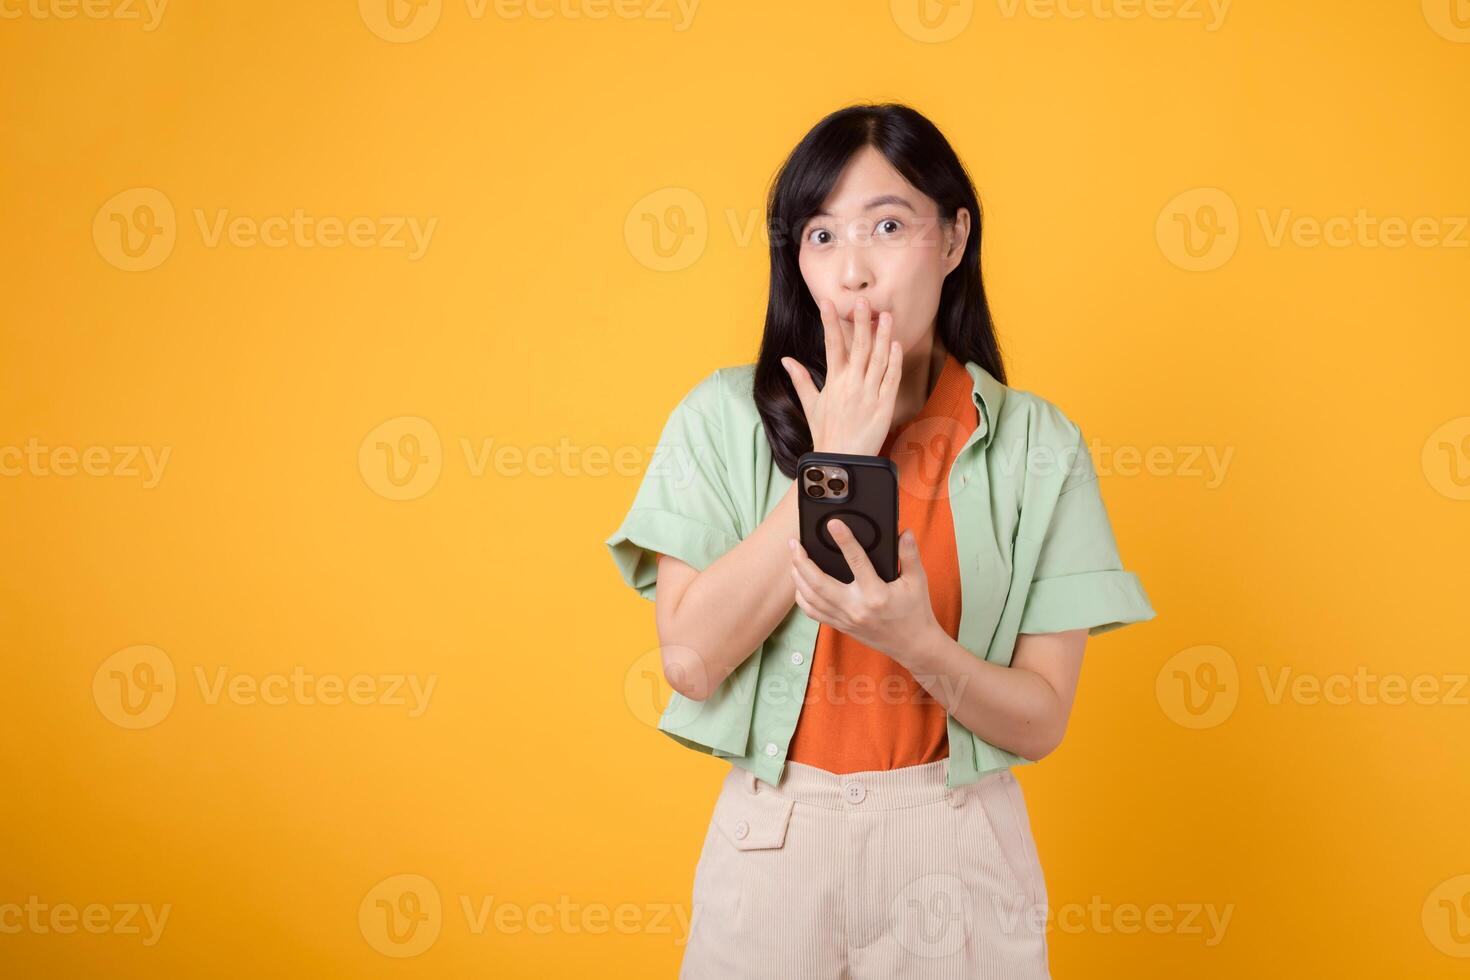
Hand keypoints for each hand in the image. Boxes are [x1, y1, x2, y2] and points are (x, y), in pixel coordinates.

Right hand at [781, 296, 901, 456]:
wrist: (842, 460)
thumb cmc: (826, 433)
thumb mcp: (810, 405)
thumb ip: (801, 379)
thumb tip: (786, 359)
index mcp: (834, 382)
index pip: (832, 344)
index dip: (830, 321)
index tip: (827, 302)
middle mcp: (852, 384)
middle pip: (859, 346)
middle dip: (861, 321)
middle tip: (864, 300)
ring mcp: (869, 394)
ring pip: (879, 359)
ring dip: (883, 336)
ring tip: (886, 315)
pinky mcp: (885, 406)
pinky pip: (891, 379)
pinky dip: (894, 361)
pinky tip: (896, 345)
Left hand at [787, 519, 940, 665]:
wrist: (912, 645)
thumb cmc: (915, 611)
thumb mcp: (917, 581)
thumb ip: (909, 555)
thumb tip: (904, 533)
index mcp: (877, 594)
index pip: (857, 562)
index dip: (844, 540)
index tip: (833, 524)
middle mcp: (856, 607)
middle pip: (818, 583)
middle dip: (802, 561)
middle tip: (795, 543)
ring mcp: (845, 619)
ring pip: (810, 598)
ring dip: (798, 577)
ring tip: (793, 558)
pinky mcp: (840, 625)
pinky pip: (812, 612)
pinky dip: (801, 596)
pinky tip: (799, 583)